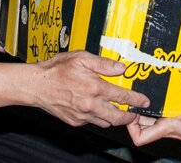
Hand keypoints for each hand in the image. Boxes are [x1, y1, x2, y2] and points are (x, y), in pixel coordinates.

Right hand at [31, 51, 149, 127]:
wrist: (36, 85)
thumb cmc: (57, 69)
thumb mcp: (81, 58)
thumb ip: (103, 64)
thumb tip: (121, 68)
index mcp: (95, 87)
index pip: (123, 97)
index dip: (137, 100)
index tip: (145, 102)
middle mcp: (91, 104)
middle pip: (118, 117)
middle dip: (129, 117)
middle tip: (135, 114)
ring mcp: (83, 115)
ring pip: (106, 122)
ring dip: (113, 118)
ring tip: (117, 111)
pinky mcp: (75, 122)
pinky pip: (92, 122)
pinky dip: (97, 117)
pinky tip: (95, 108)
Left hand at [126, 64, 180, 157]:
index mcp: (168, 128)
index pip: (140, 138)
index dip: (130, 126)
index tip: (131, 110)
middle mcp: (167, 130)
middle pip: (142, 127)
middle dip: (135, 113)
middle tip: (133, 96)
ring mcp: (172, 128)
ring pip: (151, 122)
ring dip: (146, 110)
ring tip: (143, 93)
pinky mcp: (179, 124)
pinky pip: (162, 118)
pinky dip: (158, 109)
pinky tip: (161, 96)